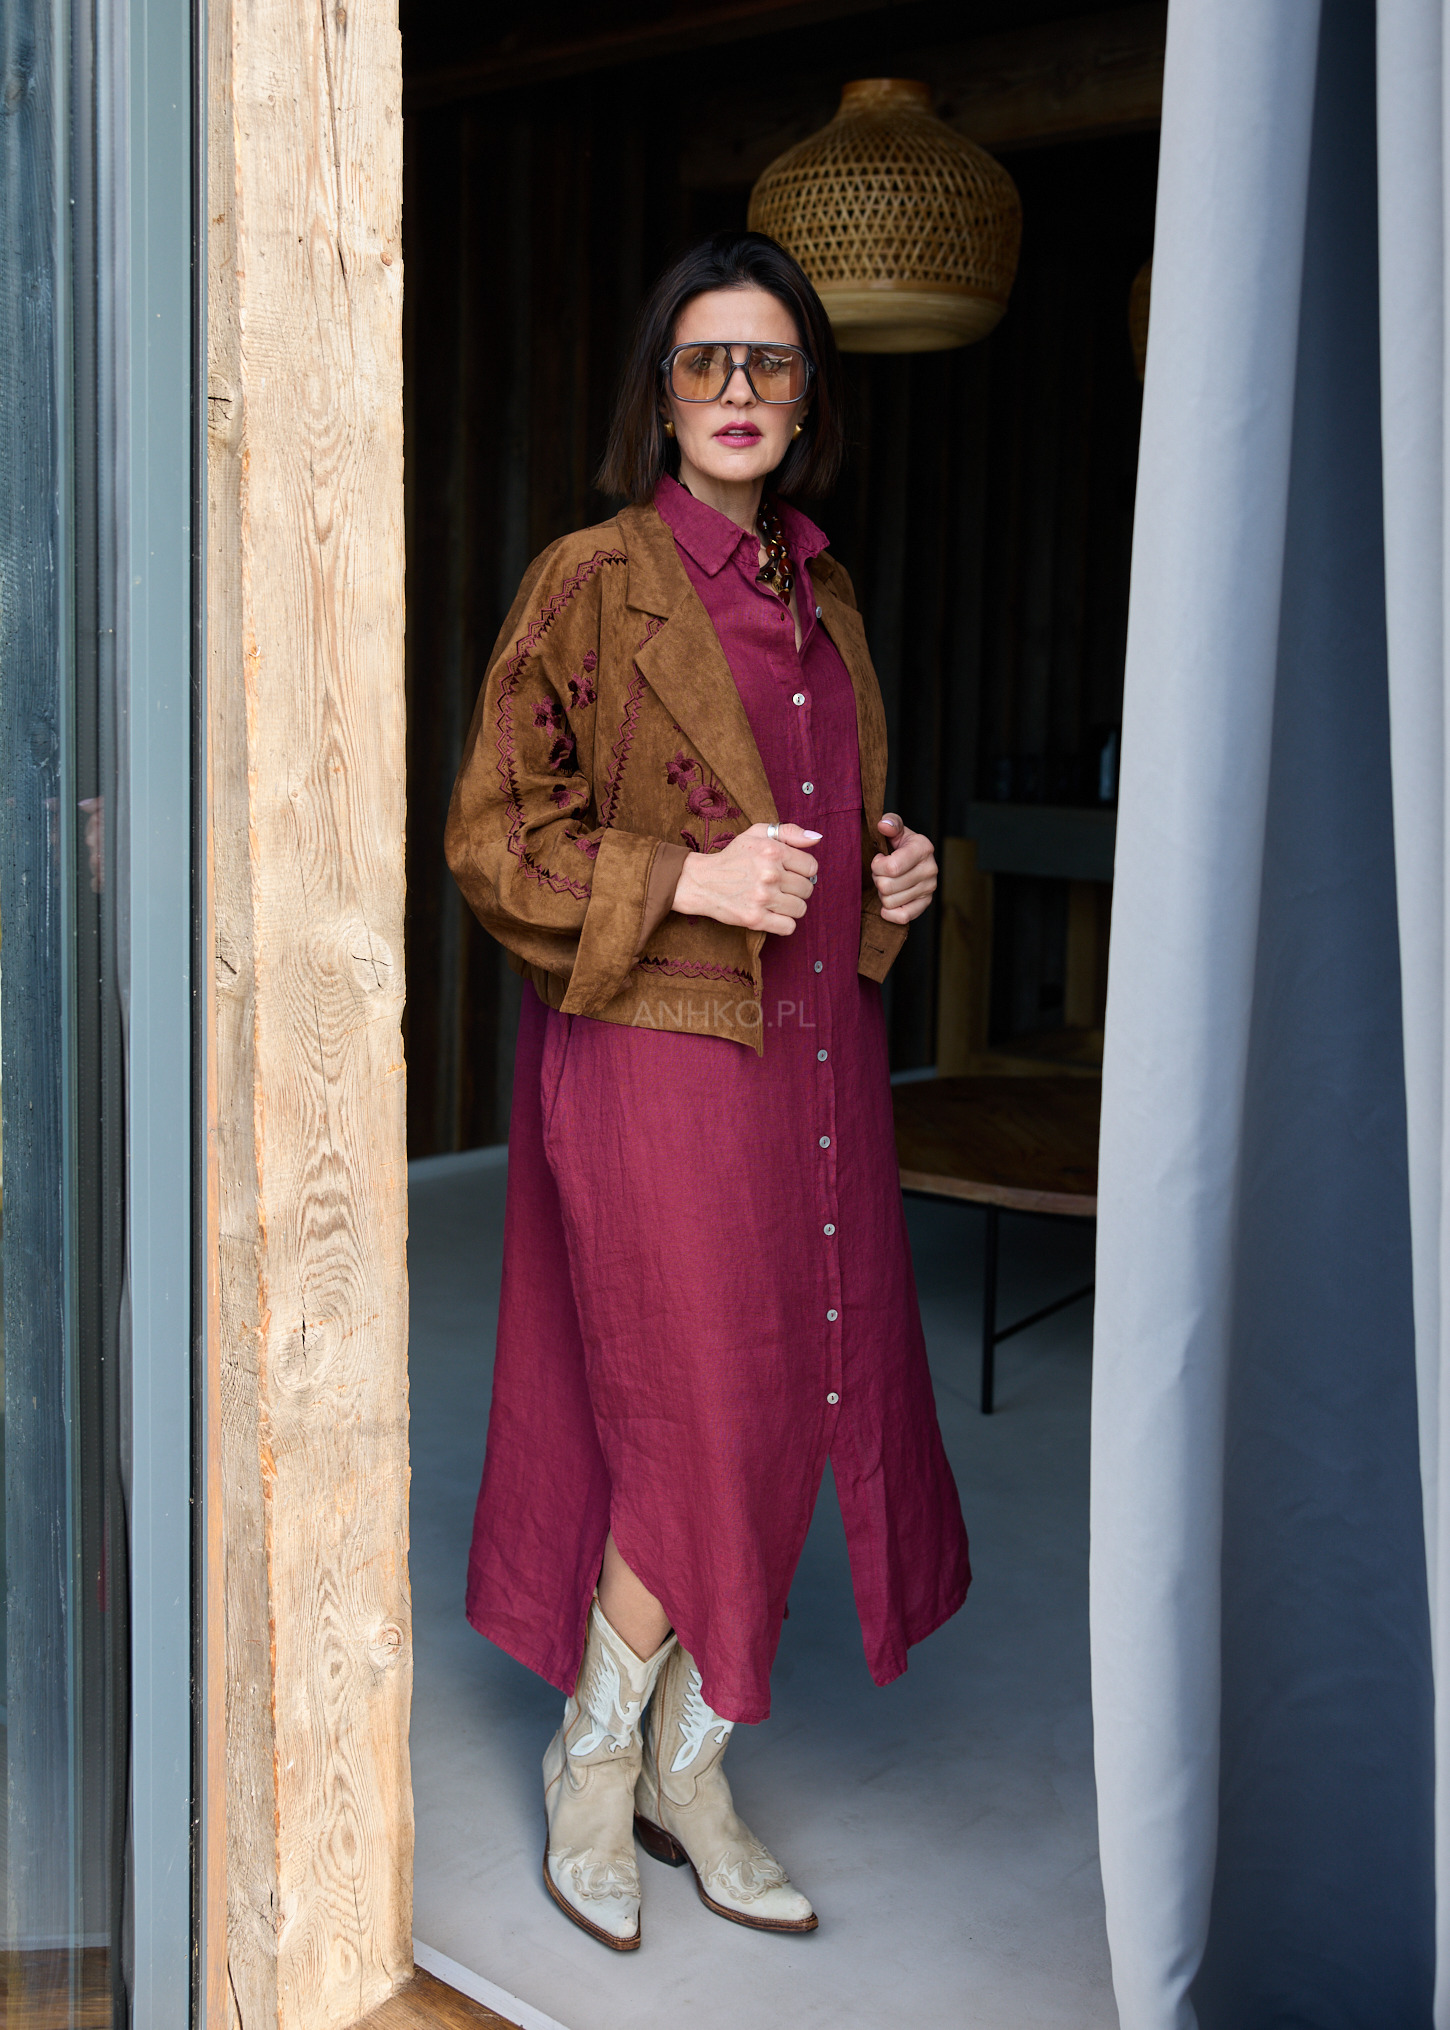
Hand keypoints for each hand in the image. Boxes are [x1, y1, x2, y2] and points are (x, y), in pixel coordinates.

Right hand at [673, 822, 820, 935]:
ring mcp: (763, 898)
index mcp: (772, 851)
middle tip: (780, 887)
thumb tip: (817, 838)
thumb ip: (789, 832)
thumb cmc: (732, 857)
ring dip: (791, 907)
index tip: (789, 872)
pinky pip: (788, 927)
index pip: (811, 867)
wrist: (701, 881)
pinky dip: (784, 924)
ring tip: (776, 901)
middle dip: (797, 889)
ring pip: (800, 909)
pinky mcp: (755, 918)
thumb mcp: (757, 833)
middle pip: (807, 889)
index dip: (802, 871)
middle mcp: (770, 873)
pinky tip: (773, 915)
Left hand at [871, 814, 936, 923]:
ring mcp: (930, 888)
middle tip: (881, 873)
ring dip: (882, 894)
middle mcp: (930, 868)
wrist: (910, 859)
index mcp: (923, 847)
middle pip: (887, 886)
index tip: (878, 858)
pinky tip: (887, 903)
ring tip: (887, 882)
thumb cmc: (898, 843)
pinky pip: (903, 917)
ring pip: (890, 902)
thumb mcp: (895, 829)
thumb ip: (890, 823)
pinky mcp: (926, 904)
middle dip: (877, 879)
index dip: (876, 866)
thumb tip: (883, 825)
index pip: (891, 867)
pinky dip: (889, 913)